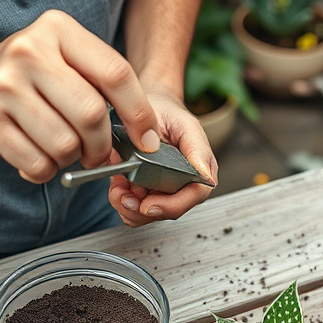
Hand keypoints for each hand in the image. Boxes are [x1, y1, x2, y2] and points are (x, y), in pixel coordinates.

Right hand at [0, 10, 160, 183]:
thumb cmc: (26, 79)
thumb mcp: (62, 60)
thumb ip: (101, 84)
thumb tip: (147, 135)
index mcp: (57, 30)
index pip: (115, 73)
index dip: (139, 113)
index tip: (147, 139)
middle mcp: (28, 52)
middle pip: (92, 114)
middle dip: (101, 145)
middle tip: (96, 153)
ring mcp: (3, 87)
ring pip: (66, 144)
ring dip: (71, 159)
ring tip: (60, 150)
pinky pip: (38, 163)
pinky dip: (45, 171)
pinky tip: (37, 157)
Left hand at [108, 87, 217, 226]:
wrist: (147, 107)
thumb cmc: (169, 114)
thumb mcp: (186, 125)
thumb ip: (198, 150)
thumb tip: (205, 175)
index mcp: (199, 172)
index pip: (192, 198)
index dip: (170, 206)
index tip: (148, 204)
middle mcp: (183, 185)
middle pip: (167, 211)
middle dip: (142, 209)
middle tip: (124, 196)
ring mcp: (162, 191)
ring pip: (147, 215)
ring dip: (128, 207)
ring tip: (118, 188)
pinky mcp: (143, 191)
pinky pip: (132, 209)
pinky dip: (120, 200)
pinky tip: (117, 185)